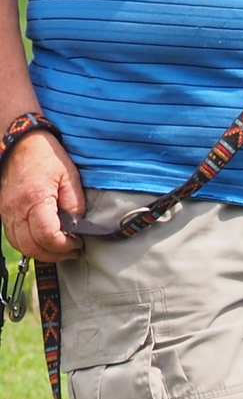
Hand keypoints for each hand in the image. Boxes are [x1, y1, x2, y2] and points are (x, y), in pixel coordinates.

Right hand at [0, 130, 83, 262]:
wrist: (21, 143)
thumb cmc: (47, 158)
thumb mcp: (70, 178)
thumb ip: (75, 206)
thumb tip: (77, 228)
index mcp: (35, 200)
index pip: (48, 236)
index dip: (65, 246)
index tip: (78, 243)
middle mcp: (16, 209)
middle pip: (31, 247)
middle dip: (55, 255)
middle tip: (72, 251)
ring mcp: (7, 212)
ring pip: (20, 246)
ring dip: (42, 253)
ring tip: (60, 249)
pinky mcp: (4, 212)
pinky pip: (14, 237)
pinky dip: (29, 245)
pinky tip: (44, 242)